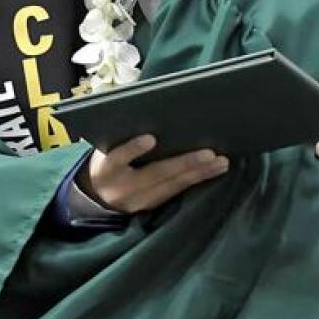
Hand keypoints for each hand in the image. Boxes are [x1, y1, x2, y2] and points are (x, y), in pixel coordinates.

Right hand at [77, 134, 229, 213]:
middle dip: (183, 163)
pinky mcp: (152, 206)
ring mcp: (139, 200)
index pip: (118, 158)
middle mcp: (122, 188)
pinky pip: (177, 192)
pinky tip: (214, 170)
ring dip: (199, 173)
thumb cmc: (107, 158)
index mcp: (106, 168)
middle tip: (208, 153)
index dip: (133, 149)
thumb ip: (123, 135)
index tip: (150, 138)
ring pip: (172, 186)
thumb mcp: (105, 148)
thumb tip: (154, 112)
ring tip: (221, 162)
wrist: (96, 195)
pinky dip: (197, 180)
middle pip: (154, 174)